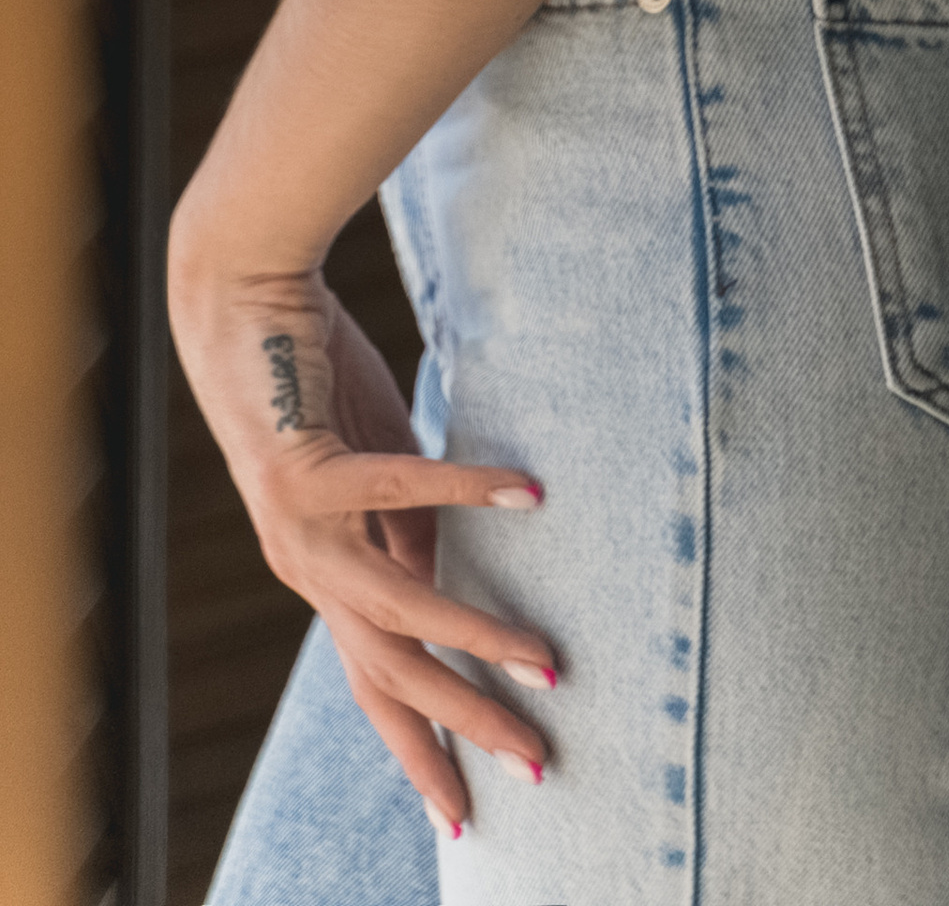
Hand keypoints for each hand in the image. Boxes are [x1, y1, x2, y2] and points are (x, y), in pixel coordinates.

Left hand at [167, 244, 557, 837]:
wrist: (239, 302)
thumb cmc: (309, 380)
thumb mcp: (369, 470)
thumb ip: (402, 529)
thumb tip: (442, 581)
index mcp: (323, 574)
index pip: (377, 685)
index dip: (420, 748)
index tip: (464, 812)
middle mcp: (306, 567)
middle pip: (392, 674)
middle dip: (463, 727)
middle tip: (535, 764)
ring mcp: (300, 526)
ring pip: (397, 607)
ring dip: (475, 639)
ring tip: (543, 661)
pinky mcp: (307, 466)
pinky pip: (399, 487)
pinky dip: (469, 490)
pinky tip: (528, 492)